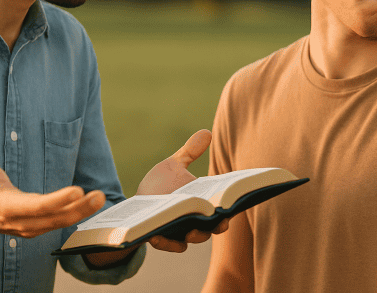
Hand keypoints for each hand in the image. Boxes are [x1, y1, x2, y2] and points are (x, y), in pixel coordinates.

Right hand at [0, 137, 104, 237]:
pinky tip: (92, 205)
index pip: (36, 206)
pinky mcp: (39, 228)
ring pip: (60, 223)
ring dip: (83, 212)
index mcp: (8, 207)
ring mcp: (32, 228)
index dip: (57, 201)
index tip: (77, 191)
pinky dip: (78, 215)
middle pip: (54, 218)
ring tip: (100, 198)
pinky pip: (61, 223)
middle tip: (99, 196)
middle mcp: (22, 221)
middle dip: (79, 208)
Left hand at [136, 129, 229, 252]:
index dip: (233, 201)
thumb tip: (207, 131)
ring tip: (190, 230)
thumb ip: (190, 151)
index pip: (224, 204)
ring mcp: (182, 230)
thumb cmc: (161, 184)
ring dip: (195, 234)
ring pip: (195, 237)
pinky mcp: (164, 239)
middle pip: (215, 225)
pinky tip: (157, 234)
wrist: (138, 201)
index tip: (237, 194)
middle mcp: (198, 219)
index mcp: (204, 202)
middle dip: (219, 223)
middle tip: (221, 216)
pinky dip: (166, 242)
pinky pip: (169, 244)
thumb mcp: (174, 165)